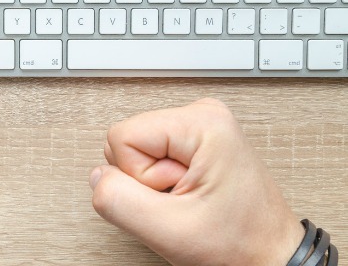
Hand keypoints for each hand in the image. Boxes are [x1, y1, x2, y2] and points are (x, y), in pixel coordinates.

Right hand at [89, 98, 303, 265]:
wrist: (269, 255)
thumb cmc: (239, 244)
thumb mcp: (170, 231)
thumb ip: (119, 201)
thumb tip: (97, 177)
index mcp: (203, 123)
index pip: (121, 137)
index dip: (137, 177)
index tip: (176, 194)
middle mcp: (202, 114)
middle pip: (127, 140)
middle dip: (145, 180)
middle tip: (183, 199)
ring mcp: (199, 126)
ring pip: (135, 149)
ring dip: (153, 183)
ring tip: (188, 198)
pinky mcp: (194, 140)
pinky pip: (150, 155)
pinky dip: (161, 182)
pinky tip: (188, 194)